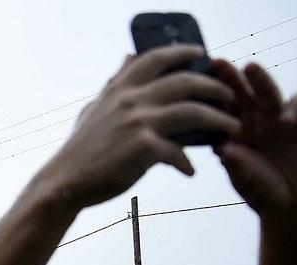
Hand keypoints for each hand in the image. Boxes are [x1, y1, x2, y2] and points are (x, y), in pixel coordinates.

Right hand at [43, 46, 238, 208]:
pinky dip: (187, 163)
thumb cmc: (80, 150)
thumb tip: (128, 58)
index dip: (182, 51)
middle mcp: (132, 100)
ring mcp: (139, 123)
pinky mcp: (144, 150)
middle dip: (213, 87)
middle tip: (229, 96)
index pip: (157, 58)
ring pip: (193, 113)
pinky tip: (190, 171)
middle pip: (186, 82)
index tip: (201, 53)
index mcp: (120, 89)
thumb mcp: (94, 108)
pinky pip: (178, 153)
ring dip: (218, 120)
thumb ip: (115, 83)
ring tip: (231, 127)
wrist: (65, 182)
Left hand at [212, 60, 296, 216]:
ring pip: (269, 93)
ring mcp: (280, 120)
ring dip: (260, 80)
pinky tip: (287, 117)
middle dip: (230, 78)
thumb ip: (236, 165)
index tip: (192, 85)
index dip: (208, 97)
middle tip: (217, 64)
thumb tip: (224, 149)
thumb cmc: (261, 191)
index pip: (220, 110)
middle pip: (242, 94)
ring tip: (250, 69)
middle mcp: (255, 121)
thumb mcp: (244, 180)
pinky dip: (296, 105)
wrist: (292, 205)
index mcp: (234, 133)